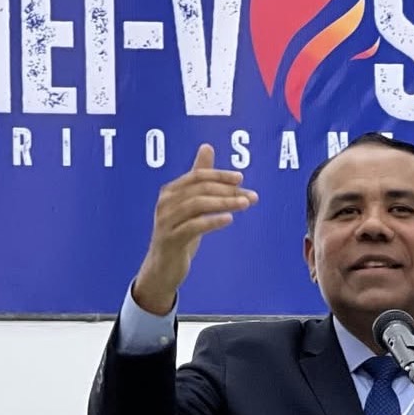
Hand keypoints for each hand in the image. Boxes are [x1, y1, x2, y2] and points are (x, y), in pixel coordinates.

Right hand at [132, 143, 258, 313]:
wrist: (163, 268)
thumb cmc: (179, 233)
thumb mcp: (190, 205)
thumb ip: (199, 178)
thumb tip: (207, 146)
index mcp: (170, 191)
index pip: (198, 176)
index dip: (220, 175)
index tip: (240, 178)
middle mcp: (165, 203)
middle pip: (199, 189)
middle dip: (227, 190)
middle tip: (250, 196)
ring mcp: (166, 221)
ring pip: (197, 204)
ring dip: (224, 203)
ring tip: (244, 204)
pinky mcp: (171, 240)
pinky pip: (194, 226)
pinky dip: (212, 220)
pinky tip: (228, 219)